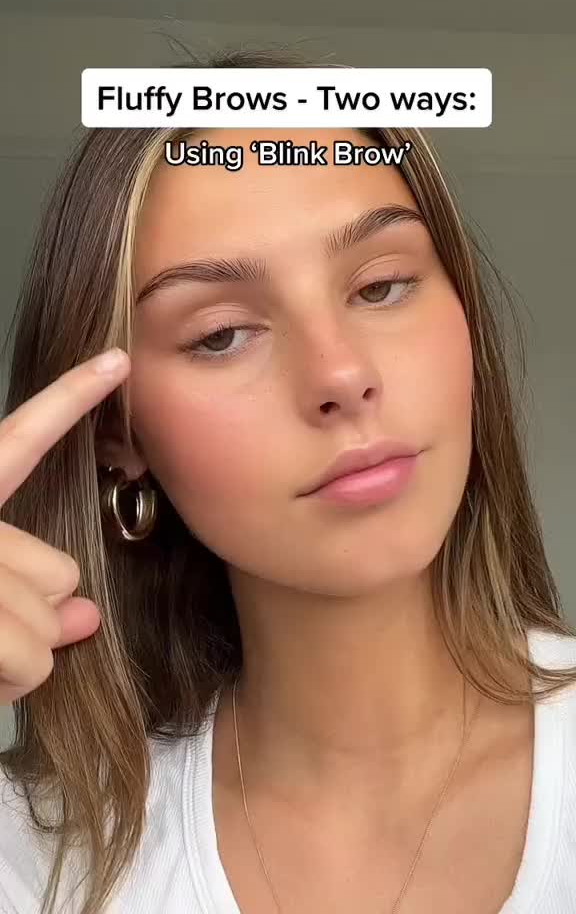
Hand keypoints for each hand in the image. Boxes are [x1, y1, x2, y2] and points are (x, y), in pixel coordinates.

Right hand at [0, 349, 129, 704]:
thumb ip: (27, 594)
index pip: (19, 441)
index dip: (68, 399)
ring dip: (15, 664)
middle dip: (32, 618)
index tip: (115, 361)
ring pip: (44, 630)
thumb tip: (86, 616)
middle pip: (61, 574)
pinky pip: (29, 661)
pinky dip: (7, 686)